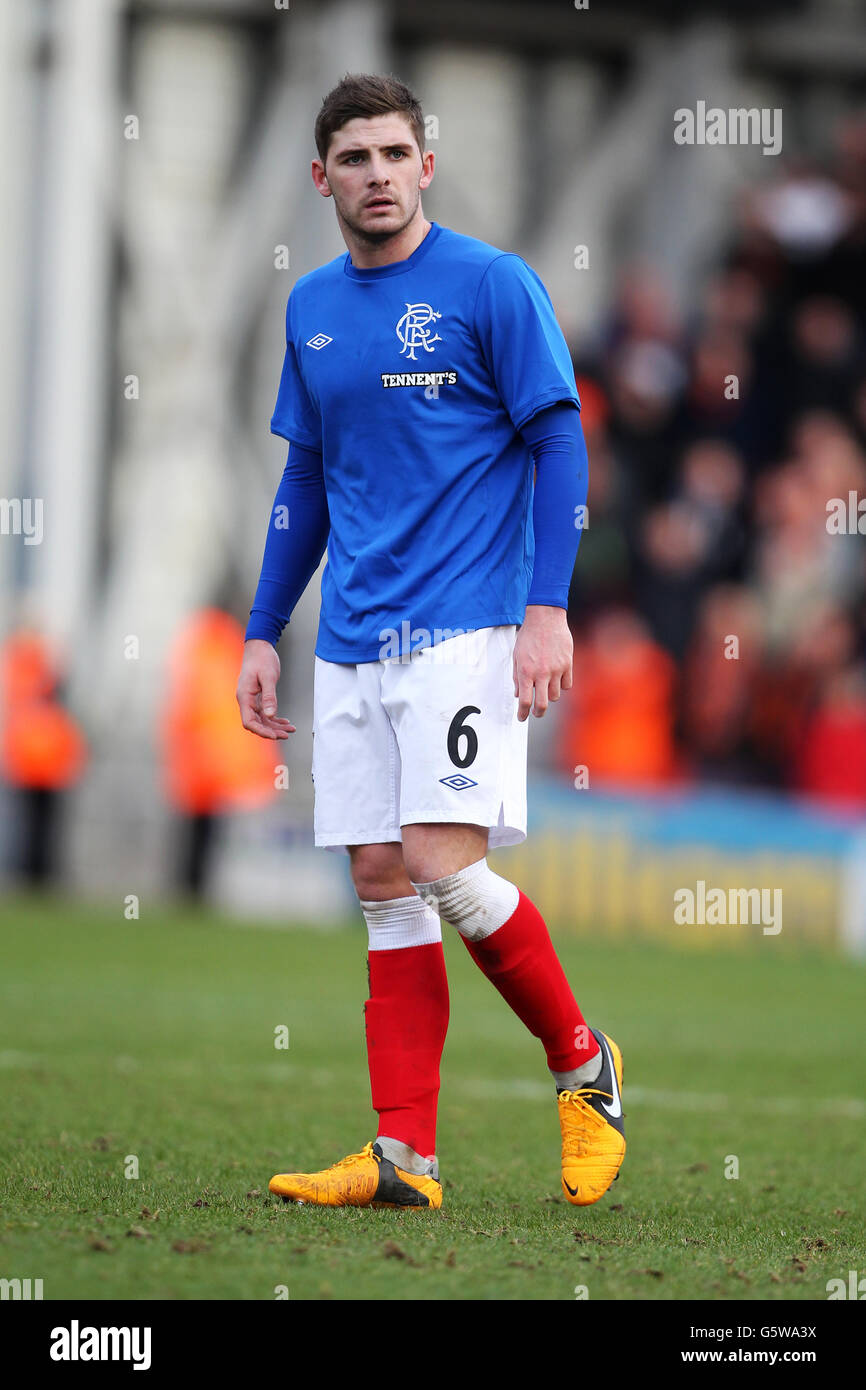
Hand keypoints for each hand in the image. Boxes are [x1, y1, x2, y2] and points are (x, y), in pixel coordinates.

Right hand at [236, 639, 295, 739]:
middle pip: (256, 723)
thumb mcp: (268, 677)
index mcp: (244, 696)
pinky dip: (275, 718)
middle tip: (286, 734)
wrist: (259, 647)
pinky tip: (286, 722)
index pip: (249, 721)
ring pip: (262, 719)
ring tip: (291, 729)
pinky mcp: (258, 697)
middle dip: (271, 731)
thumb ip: (269, 696)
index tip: (274, 736)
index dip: (261, 731)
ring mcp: (251, 699)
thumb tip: (271, 715)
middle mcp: (246, 700)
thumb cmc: (262, 659)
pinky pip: (265, 712)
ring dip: (275, 726)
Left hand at [513, 605, 572, 720]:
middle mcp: (541, 673)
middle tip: (536, 712)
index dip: (523, 713)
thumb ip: (517, 677)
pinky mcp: (568, 664)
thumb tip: (518, 694)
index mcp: (526, 671)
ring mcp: (556, 669)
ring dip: (550, 696)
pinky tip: (557, 679)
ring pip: (555, 696)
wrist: (545, 618)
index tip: (522, 718)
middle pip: (542, 704)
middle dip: (538, 712)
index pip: (525, 701)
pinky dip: (561, 685)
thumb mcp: (516, 655)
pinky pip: (567, 684)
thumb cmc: (528, 635)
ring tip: (545, 689)